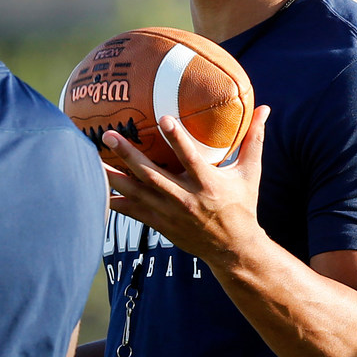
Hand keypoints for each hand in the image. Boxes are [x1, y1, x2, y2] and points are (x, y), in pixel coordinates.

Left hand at [103, 105, 270, 264]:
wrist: (232, 249)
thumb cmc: (242, 205)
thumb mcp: (250, 173)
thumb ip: (254, 140)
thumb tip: (266, 108)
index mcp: (207, 184)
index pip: (190, 157)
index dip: (177, 139)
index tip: (164, 118)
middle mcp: (185, 198)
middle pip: (151, 174)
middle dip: (128, 155)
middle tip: (108, 135)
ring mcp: (168, 213)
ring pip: (135, 192)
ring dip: (111, 175)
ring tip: (89, 158)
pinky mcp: (158, 223)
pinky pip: (130, 211)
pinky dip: (112, 201)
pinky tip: (92, 189)